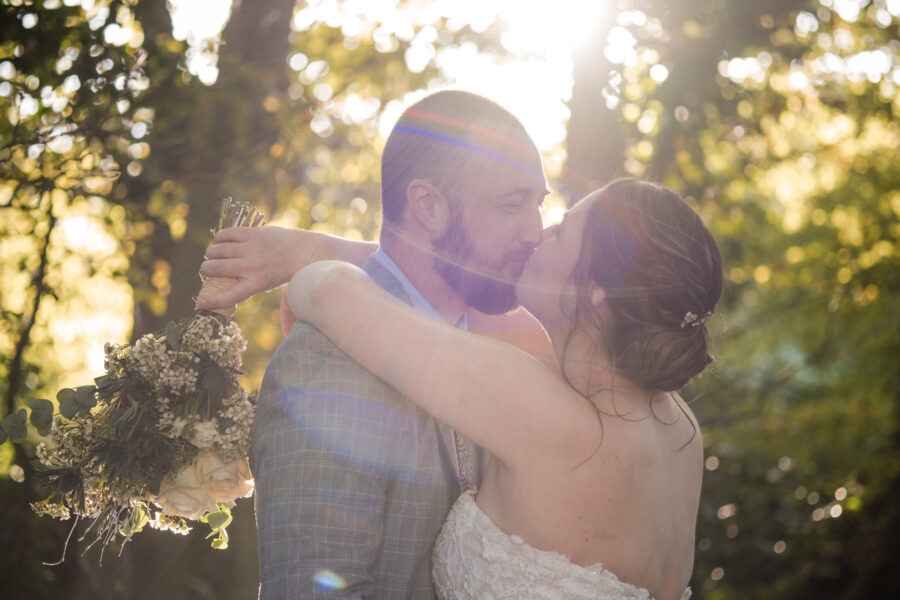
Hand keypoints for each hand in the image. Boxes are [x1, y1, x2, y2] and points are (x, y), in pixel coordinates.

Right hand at [197, 226, 330, 308]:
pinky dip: (218, 238)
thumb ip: (264, 301)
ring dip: (211, 253)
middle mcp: (252, 266)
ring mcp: (251, 248)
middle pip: (215, 269)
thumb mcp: (273, 289)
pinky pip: (225, 234)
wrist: (305, 251)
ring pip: (217, 250)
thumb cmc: (286, 273)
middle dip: (205, 269)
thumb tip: (281, 330)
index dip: (212, 301)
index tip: (201, 302)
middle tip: (207, 269)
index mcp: (257, 284)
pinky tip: (220, 241)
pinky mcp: (252, 233)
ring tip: (213, 255)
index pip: (229, 296)